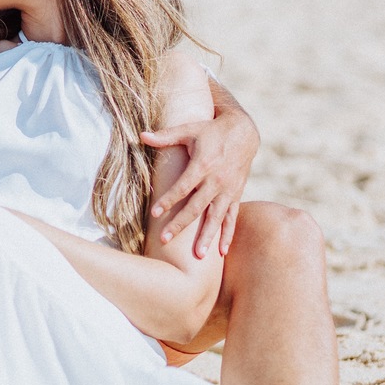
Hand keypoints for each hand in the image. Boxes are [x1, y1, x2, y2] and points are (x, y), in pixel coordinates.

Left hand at [140, 82, 258, 257]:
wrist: (243, 131)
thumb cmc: (210, 130)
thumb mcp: (189, 129)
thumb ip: (165, 136)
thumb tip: (141, 135)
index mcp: (203, 164)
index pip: (183, 187)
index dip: (168, 200)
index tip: (154, 213)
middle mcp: (217, 180)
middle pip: (196, 206)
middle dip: (181, 224)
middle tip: (165, 240)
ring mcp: (228, 190)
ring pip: (216, 217)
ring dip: (207, 236)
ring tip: (198, 256)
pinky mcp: (236, 194)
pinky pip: (232, 217)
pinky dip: (228, 234)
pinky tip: (222, 252)